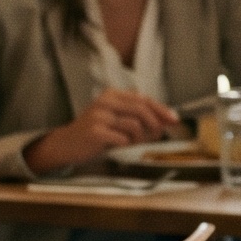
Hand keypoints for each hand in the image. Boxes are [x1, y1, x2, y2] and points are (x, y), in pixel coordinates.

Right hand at [24, 90, 180, 174]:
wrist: (66, 144)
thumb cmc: (97, 132)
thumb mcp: (118, 119)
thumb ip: (140, 117)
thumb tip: (168, 120)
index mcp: (112, 95)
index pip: (144, 99)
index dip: (162, 110)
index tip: (174, 120)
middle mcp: (105, 102)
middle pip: (141, 109)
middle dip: (155, 124)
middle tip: (157, 135)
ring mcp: (98, 116)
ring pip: (135, 124)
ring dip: (140, 137)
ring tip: (132, 142)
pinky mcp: (95, 131)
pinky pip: (123, 138)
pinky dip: (127, 144)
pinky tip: (120, 145)